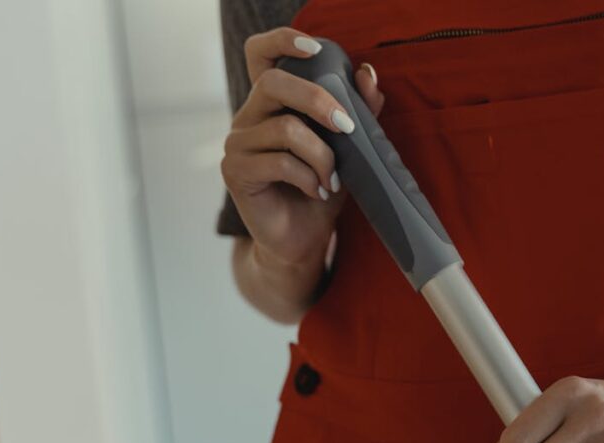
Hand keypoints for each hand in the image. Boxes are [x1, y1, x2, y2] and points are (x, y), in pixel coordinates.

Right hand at [221, 27, 385, 266]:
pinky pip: (279, 162)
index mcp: (272, 103)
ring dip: (322, 156)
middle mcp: (248, 116)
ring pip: (286, 130)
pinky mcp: (235, 171)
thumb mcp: (348, 149)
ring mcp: (237, 143)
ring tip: (333, 180)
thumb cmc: (322, 189)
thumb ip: (359, 111)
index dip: (282, 41)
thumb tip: (368, 74)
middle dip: (318, 100)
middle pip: (275, 83)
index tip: (316, 49)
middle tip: (348, 128)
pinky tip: (317, 192)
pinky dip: (308, 177)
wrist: (303, 240)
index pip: (261, 53)